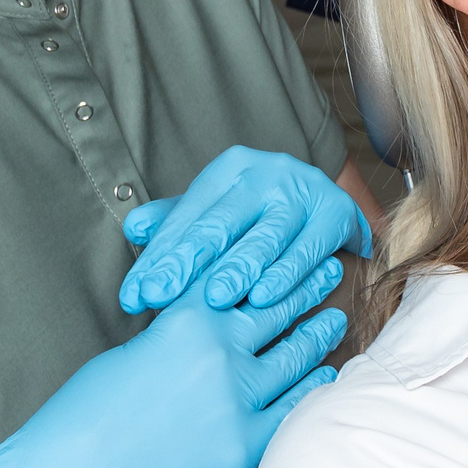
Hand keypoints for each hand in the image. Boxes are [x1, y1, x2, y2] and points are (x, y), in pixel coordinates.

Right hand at [0, 252, 346, 467]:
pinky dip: (313, 389)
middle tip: (328, 271)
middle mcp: (217, 352)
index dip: (267, 263)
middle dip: (303, 288)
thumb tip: (191, 333)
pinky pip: (292, 410)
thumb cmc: (76, 423)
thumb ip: (168, 337)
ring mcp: (235, 400)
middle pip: (275, 310)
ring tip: (333, 320)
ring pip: (294, 356)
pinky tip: (325, 378)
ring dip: (317, 335)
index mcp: (182, 321)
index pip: (238, 280)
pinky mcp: (242, 448)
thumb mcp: (124, 356)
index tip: (289, 247)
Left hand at [118, 146, 371, 313]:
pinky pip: (306, 251)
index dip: (158, 259)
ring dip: (238, 271)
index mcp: (231, 168)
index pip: (187, 218)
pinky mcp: (335, 213)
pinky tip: (263, 298)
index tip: (133, 296)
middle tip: (157, 296)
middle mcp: (267, 172)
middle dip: (186, 264)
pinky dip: (284, 276)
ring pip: (265, 237)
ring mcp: (304, 190)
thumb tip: (134, 228)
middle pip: (220, 223)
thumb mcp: (219, 214)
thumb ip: (177, 223)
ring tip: (213, 299)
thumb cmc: (263, 216)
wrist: (333, 206)